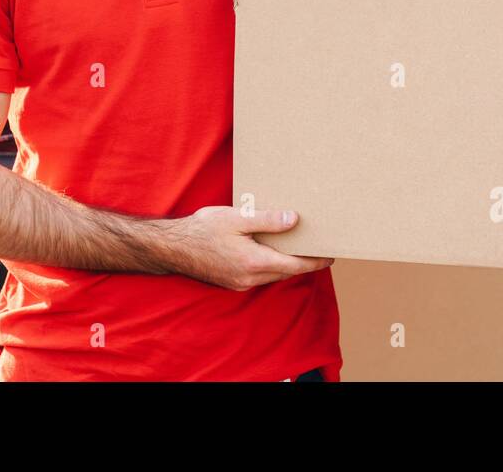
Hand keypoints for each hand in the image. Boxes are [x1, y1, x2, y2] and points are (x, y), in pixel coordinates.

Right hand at [168, 205, 333, 290]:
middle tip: (319, 247)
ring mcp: (241, 283)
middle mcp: (250, 278)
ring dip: (287, 263)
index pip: (294, 265)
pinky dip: (271, 265)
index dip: (315, 261)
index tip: (330, 255)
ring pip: (273, 274)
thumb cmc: (202, 229)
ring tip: (298, 246)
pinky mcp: (233, 282)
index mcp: (254, 262)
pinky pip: (260, 275)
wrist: (172, 247)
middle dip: (304, 262)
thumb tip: (294, 220)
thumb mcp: (236, 218)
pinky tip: (271, 250)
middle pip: (286, 272)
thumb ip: (267, 220)